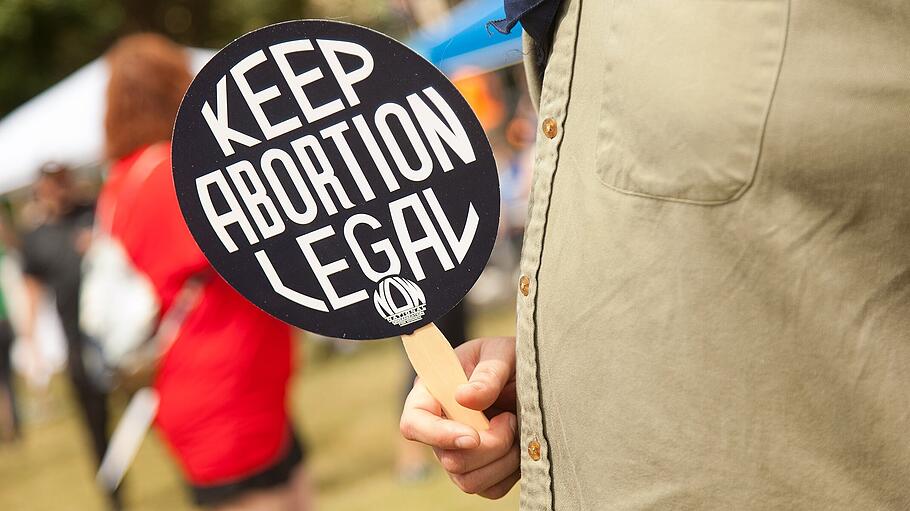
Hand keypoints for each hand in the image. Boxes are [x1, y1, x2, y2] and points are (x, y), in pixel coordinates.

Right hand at [400, 336, 518, 498]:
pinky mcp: (481, 472)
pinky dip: (512, 471)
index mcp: (433, 394)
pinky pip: (491, 489)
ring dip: (503, 459)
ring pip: (469, 481)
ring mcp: (458, 454)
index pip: (414, 423)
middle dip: (489, 445)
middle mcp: (440, 429)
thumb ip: (487, 374)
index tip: (473, 436)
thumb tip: (463, 398)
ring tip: (515, 427)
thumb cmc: (509, 358)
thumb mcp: (501, 353)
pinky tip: (520, 444)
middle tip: (509, 418)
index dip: (438, 435)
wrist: (532, 378)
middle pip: (448, 460)